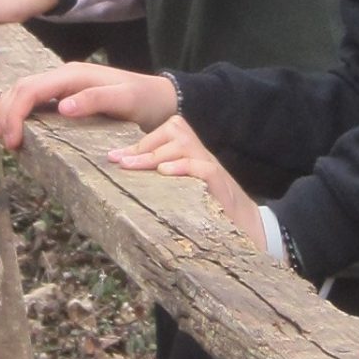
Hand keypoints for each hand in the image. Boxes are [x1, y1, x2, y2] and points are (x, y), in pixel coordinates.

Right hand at [0, 63, 177, 150]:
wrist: (161, 98)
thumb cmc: (145, 99)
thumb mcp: (126, 100)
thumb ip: (96, 100)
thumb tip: (62, 107)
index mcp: (73, 75)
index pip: (31, 90)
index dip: (14, 114)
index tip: (11, 141)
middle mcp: (64, 76)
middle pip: (21, 89)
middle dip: (5, 114)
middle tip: (4, 144)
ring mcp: (64, 85)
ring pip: (24, 93)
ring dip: (9, 113)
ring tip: (6, 140)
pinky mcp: (66, 96)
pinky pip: (36, 102)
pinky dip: (21, 115)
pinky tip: (20, 133)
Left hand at [112, 115, 261, 244]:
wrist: (246, 227)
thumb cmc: (208, 210)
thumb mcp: (181, 191)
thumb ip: (161, 180)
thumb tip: (125, 176)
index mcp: (190, 154)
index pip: (164, 134)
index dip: (138, 144)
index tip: (113, 157)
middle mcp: (201, 154)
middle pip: (173, 131)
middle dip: (143, 146)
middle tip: (118, 161)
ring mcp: (211, 166)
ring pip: (183, 145)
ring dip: (155, 155)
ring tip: (131, 166)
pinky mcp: (220, 183)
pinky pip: (202, 167)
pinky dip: (183, 167)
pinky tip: (164, 173)